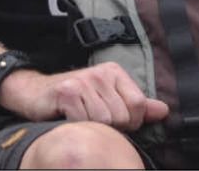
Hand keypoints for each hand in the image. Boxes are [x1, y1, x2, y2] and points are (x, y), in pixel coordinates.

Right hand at [0, 64, 168, 131]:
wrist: (34, 93)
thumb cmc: (74, 100)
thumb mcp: (107, 99)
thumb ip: (136, 105)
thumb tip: (164, 111)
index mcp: (114, 72)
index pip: (140, 106)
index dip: (130, 122)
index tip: (113, 119)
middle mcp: (100, 73)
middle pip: (122, 116)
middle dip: (110, 127)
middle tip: (92, 118)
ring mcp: (83, 80)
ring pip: (105, 121)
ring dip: (91, 127)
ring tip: (80, 118)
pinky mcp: (67, 92)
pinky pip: (85, 122)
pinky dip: (77, 126)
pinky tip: (69, 118)